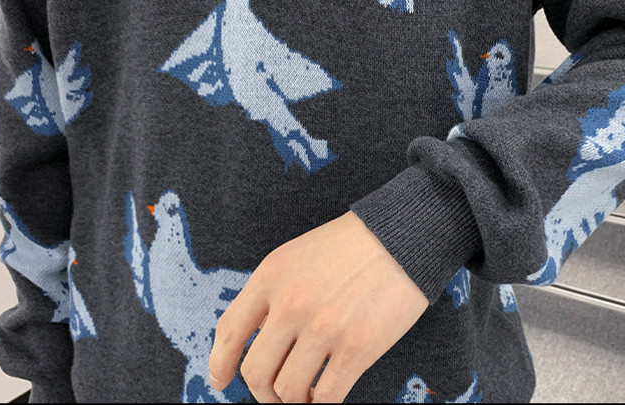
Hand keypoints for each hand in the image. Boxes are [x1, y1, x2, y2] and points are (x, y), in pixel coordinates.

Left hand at [208, 210, 429, 402]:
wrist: (404, 236)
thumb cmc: (352, 245)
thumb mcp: (297, 255)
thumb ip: (272, 292)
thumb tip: (257, 339)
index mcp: (272, 276)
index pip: (229, 331)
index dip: (220, 364)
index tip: (221, 380)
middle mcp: (291, 303)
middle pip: (255, 371)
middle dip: (261, 392)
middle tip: (275, 394)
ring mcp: (323, 327)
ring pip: (287, 390)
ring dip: (292, 401)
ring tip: (304, 395)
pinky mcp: (357, 348)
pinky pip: (325, 396)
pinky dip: (319, 404)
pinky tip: (325, 395)